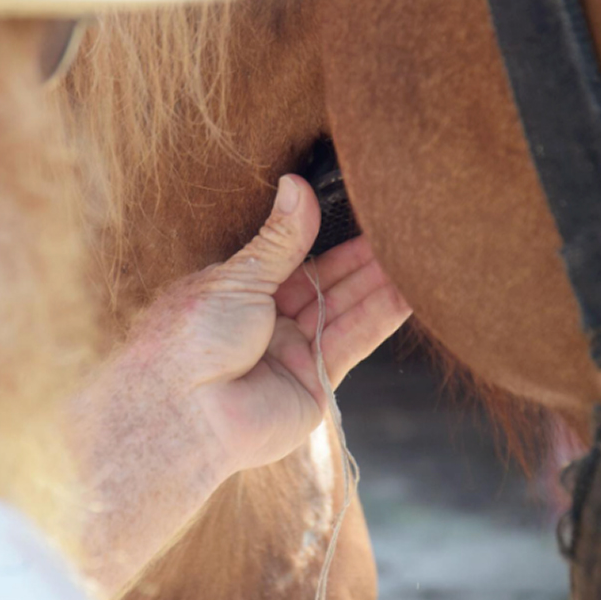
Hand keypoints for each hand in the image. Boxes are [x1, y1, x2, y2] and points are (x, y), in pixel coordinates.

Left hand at [70, 175, 409, 598]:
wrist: (183, 416)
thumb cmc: (191, 339)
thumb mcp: (237, 278)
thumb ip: (280, 238)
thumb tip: (295, 183)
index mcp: (239, 291)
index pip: (293, 254)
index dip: (327, 232)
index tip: (360, 208)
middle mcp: (268, 320)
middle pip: (326, 281)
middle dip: (363, 255)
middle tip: (401, 225)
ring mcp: (292, 352)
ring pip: (345, 308)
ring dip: (380, 282)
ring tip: (417, 250)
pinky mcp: (315, 382)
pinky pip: (353, 341)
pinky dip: (382, 316)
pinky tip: (409, 291)